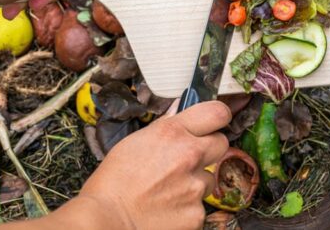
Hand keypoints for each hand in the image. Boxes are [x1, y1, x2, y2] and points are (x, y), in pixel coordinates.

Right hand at [0, 101, 231, 229]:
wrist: (108, 217)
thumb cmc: (114, 180)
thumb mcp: (137, 140)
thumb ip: (167, 130)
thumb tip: (183, 122)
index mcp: (172, 132)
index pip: (217, 113)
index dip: (217, 118)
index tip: (215, 122)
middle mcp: (189, 155)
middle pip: (221, 143)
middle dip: (208, 149)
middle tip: (188, 159)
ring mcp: (196, 185)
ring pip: (209, 177)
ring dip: (195, 181)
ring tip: (168, 189)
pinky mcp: (197, 212)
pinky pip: (200, 204)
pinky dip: (187, 206)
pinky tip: (167, 207)